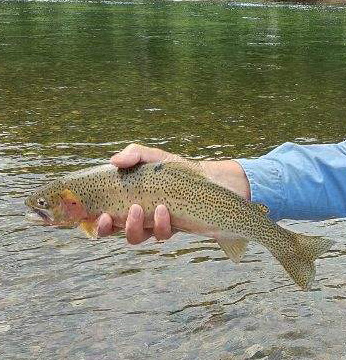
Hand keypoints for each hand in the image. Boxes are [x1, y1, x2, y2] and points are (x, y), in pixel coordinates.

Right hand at [96, 143, 251, 243]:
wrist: (207, 178)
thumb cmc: (175, 169)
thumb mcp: (154, 157)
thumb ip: (134, 154)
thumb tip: (114, 161)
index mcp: (126, 199)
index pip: (101, 214)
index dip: (92, 220)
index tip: (91, 215)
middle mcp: (136, 215)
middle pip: (113, 230)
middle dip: (106, 229)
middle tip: (109, 217)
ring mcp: (153, 224)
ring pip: (135, 237)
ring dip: (132, 227)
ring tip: (140, 209)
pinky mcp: (171, 229)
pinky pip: (160, 235)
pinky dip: (160, 224)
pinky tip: (164, 210)